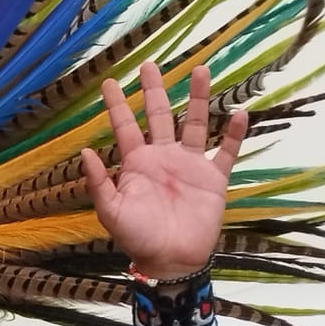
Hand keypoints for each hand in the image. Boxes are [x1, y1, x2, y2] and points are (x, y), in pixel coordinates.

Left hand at [81, 61, 244, 279]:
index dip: (117, 105)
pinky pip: (226, 151)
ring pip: (194, 123)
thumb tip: (85, 152)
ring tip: (200, 71)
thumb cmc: (137, 238)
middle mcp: (163, 158)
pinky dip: (234, 134)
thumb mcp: (111, 211)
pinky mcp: (213, 178)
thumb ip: (98, 183)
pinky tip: (239, 113)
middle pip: (159, 116)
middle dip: (154, 91)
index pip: (125, 127)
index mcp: (136, 163)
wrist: (171, 260)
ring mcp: (189, 165)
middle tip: (149, 66)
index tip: (110, 82)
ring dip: (198, 98)